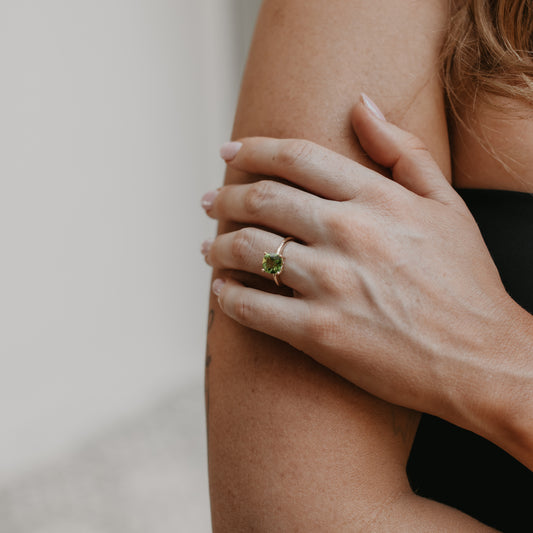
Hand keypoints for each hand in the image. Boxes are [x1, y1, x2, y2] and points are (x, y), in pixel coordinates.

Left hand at [202, 94, 516, 437]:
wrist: (482, 360)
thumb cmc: (466, 282)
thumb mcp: (446, 205)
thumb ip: (403, 151)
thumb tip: (360, 105)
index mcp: (377, 200)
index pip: (297, 157)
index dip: (253, 149)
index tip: (228, 152)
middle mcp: (350, 233)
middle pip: (262, 198)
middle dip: (224, 196)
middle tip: (208, 201)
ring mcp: (332, 284)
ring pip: (249, 249)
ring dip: (218, 245)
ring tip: (208, 247)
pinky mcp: (319, 333)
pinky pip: (252, 306)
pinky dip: (227, 295)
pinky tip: (221, 290)